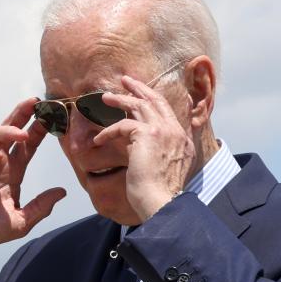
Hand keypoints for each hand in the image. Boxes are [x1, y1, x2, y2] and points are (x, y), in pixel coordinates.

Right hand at [0, 98, 66, 271]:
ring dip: (9, 128)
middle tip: (38, 102)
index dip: (40, 131)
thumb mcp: (20, 222)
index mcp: (12, 172)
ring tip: (23, 131)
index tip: (55, 119)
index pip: (28, 146)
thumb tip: (62, 192)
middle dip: (24, 116)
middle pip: (13, 132)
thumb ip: (40, 207)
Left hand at [94, 75, 194, 221]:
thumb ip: (158, 154)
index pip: (167, 111)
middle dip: (139, 88)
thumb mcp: (166, 169)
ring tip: (106, 97)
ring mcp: (163, 131)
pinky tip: (98, 140)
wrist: (162, 201)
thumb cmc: (159, 194)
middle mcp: (175, 131)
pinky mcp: (147, 135)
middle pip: (155, 101)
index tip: (141, 93)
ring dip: (121, 99)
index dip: (152, 99)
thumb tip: (139, 148)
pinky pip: (122, 125)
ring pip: (139, 106)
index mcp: (182, 139)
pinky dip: (109, 132)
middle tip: (125, 80)